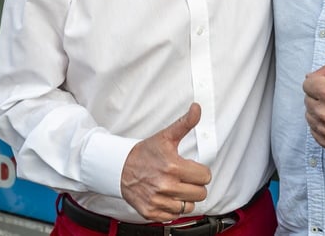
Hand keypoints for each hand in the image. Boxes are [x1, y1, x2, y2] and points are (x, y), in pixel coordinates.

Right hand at [119, 103, 211, 221]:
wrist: (118, 168)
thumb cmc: (144, 153)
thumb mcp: (166, 136)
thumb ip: (185, 123)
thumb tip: (197, 108)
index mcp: (173, 166)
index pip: (205, 176)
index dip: (200, 171)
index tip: (191, 168)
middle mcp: (166, 186)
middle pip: (200, 193)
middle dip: (195, 184)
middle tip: (184, 177)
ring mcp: (158, 201)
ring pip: (189, 207)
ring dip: (185, 198)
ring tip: (176, 187)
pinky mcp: (151, 212)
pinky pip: (174, 216)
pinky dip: (173, 208)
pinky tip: (166, 196)